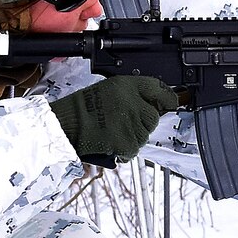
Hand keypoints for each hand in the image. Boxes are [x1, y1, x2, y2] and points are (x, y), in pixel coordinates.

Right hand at [50, 76, 178, 165]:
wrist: (65, 125)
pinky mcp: (127, 141)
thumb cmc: (82, 109)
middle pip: (153, 117)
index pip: (157, 87)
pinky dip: (124, 151)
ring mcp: (130, 122)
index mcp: (126, 85)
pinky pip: (134, 149)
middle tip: (124, 124)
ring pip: (145, 135)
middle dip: (143, 123)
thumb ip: (130, 95)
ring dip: (133, 138)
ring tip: (113, 133)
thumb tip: (152, 104)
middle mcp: (131, 101)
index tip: (172, 101)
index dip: (167, 96)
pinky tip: (111, 143)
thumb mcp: (107, 90)